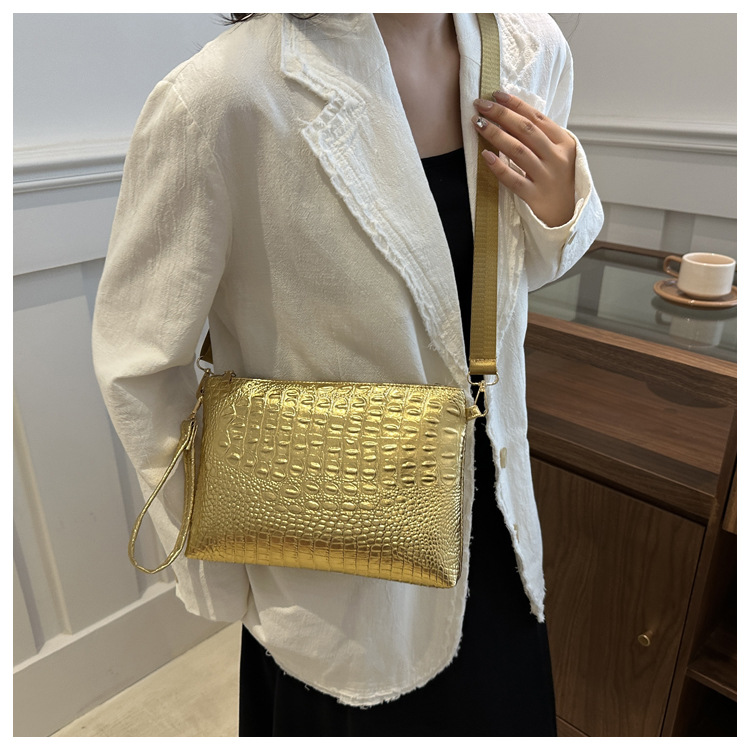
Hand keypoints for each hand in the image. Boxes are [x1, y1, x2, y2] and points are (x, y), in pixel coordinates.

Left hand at [473, 91, 575, 227]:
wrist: (567, 217)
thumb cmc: (558, 182)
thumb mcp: (558, 155)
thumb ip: (541, 138)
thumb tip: (511, 116)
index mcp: (564, 143)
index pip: (537, 118)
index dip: (515, 105)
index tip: (495, 95)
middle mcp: (556, 158)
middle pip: (526, 130)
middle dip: (501, 114)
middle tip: (480, 105)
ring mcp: (546, 177)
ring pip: (518, 151)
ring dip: (496, 134)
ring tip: (478, 124)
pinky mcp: (535, 196)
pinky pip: (514, 179)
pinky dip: (499, 167)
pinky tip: (485, 155)